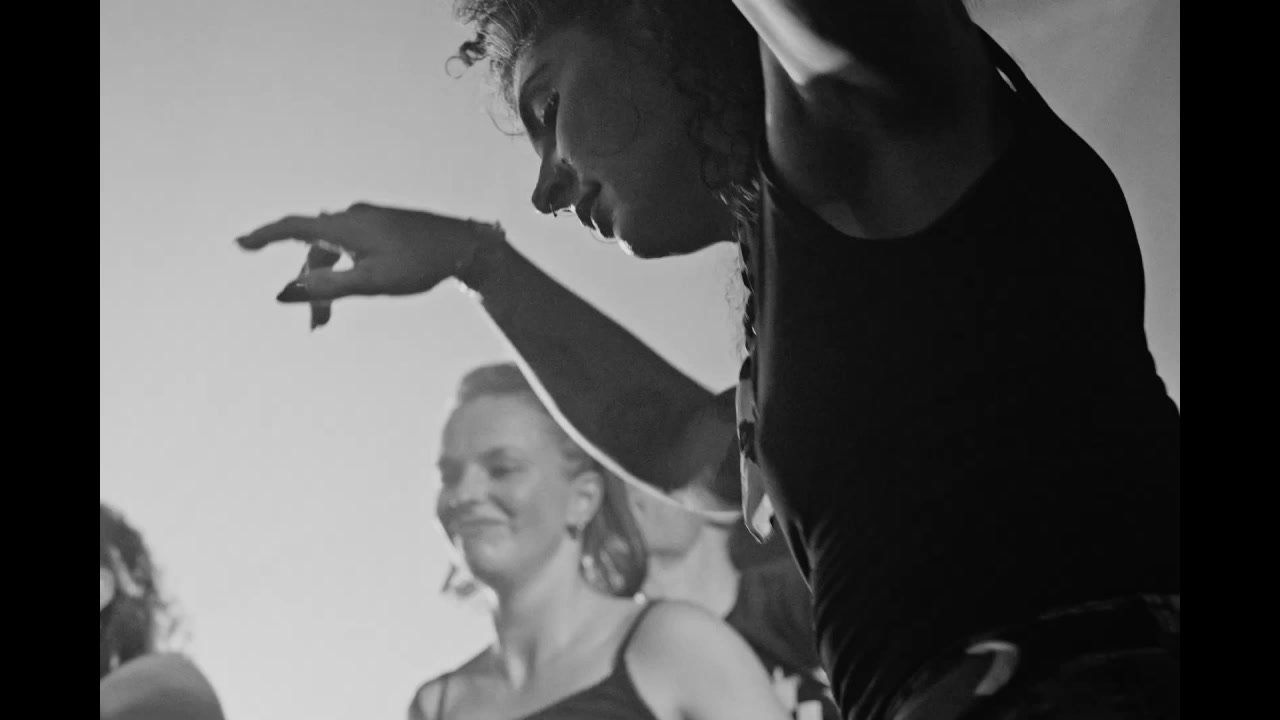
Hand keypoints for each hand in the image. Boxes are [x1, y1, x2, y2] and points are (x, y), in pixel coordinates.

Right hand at [236, 203, 501, 323]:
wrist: (463, 246)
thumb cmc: (419, 265)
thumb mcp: (371, 283)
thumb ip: (327, 289)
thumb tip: (284, 293)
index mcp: (345, 226)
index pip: (293, 228)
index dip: (264, 236)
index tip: (240, 244)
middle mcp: (352, 217)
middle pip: (314, 250)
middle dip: (309, 287)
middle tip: (316, 326)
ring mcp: (368, 220)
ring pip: (333, 252)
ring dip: (327, 283)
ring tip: (328, 320)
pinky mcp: (382, 226)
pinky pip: (349, 247)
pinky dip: (342, 269)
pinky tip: (350, 285)